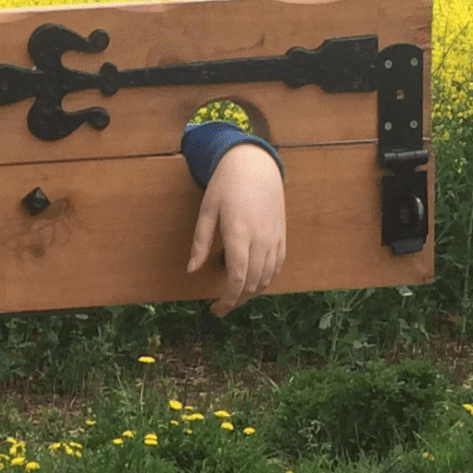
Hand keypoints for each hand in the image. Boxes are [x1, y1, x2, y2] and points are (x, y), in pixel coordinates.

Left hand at [187, 142, 286, 316]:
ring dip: (251, 293)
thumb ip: (200, 243)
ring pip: (267, 278)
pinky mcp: (282, 234)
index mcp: (240, 232)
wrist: (255, 163)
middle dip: (236, 301)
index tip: (215, 309)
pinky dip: (266, 280)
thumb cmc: (226, 185)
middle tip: (220, 307)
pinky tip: (253, 284)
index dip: (227, 299)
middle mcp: (261, 238)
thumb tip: (190, 270)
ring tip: (234, 297)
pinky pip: (277, 266)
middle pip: (253, 283)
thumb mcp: (206, 211)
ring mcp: (274, 237)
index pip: (238, 277)